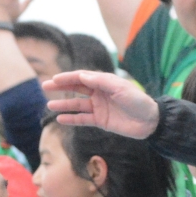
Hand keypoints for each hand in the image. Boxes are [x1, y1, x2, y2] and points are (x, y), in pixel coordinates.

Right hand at [43, 70, 160, 137]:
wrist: (150, 121)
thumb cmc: (138, 101)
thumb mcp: (120, 88)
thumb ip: (101, 82)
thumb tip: (81, 75)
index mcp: (104, 82)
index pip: (82, 77)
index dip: (68, 77)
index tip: (55, 79)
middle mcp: (99, 93)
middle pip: (76, 88)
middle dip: (61, 87)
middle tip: (45, 86)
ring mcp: (99, 107)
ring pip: (77, 105)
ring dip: (63, 104)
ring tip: (49, 104)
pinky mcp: (100, 121)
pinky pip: (83, 119)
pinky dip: (72, 119)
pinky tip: (60, 118)